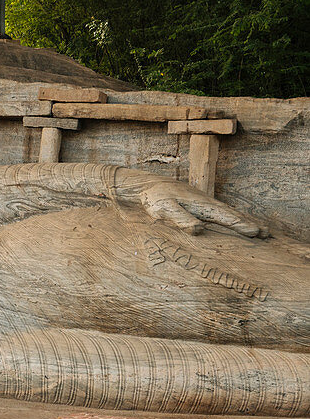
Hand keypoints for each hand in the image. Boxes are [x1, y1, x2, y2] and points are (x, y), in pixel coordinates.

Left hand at [122, 176, 268, 237]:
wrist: (150, 185)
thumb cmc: (156, 199)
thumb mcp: (165, 210)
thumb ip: (181, 219)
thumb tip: (200, 229)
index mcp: (202, 206)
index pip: (225, 217)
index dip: (240, 225)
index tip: (255, 232)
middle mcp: (208, 204)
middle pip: (233, 215)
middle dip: (249, 223)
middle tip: (267, 233)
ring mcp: (206, 204)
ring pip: (229, 214)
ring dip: (245, 221)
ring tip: (262, 230)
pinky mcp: (201, 206)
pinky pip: (221, 214)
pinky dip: (233, 219)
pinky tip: (236, 224)